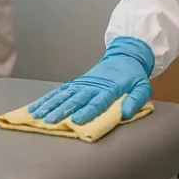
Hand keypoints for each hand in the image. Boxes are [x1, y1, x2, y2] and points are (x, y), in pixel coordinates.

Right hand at [28, 36, 153, 123]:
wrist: (125, 57)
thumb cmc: (134, 77)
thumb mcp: (143, 87)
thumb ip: (136, 100)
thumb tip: (127, 112)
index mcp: (109, 89)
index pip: (98, 102)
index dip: (87, 111)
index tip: (76, 120)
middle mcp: (93, 87)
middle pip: (76, 99)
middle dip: (61, 111)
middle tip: (49, 121)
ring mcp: (82, 84)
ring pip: (64, 95)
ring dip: (50, 105)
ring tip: (36, 116)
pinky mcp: (76, 83)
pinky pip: (60, 92)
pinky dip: (47, 99)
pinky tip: (35, 108)